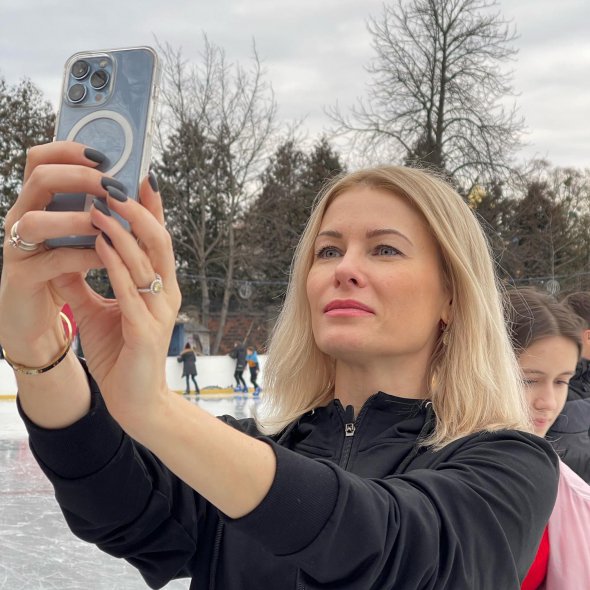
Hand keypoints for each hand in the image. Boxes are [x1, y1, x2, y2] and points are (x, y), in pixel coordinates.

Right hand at [0, 142, 102, 365]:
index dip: (69, 151)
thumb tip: (126, 187)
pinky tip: (106, 253)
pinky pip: (54, 261)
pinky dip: (84, 254)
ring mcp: (17, 247)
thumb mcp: (74, 236)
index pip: (40, 160)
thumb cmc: (59, 271)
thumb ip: (90, 212)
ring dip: (76, 217)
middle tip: (111, 186)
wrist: (34, 318)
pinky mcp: (23, 277)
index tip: (103, 155)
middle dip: (80, 177)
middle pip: (39, 180)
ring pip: (36, 220)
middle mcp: (19, 219)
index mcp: (33, 204)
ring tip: (105, 219)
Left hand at [60, 166, 181, 436]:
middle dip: (141, 211)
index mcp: (158, 289)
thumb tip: (64, 253)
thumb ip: (86, 284)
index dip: (152, 210)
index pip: (158, 242)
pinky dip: (114, 264)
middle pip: (160, 242)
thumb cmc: (122, 356)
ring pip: (148, 261)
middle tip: (118, 183)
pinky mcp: (147, 332)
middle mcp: (165, 295)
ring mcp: (160, 312)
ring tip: (101, 205)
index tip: (140, 179)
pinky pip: (130, 290)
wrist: (135, 403)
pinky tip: (99, 244)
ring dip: (124, 231)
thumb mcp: (100, 313)